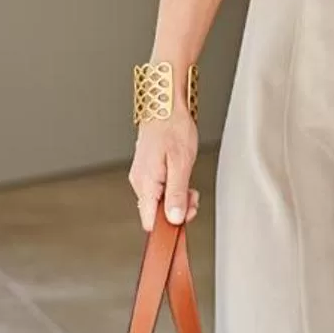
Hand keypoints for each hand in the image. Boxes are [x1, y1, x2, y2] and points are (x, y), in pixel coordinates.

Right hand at [128, 113, 200, 232]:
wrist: (165, 105)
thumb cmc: (173, 128)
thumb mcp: (181, 163)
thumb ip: (177, 193)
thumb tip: (174, 218)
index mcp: (146, 183)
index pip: (150, 221)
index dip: (167, 227)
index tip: (183, 222)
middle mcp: (140, 182)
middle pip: (157, 212)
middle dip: (177, 210)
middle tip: (193, 197)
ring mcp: (143, 176)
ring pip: (160, 201)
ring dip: (177, 198)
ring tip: (190, 185)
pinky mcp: (148, 171)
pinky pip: (160, 189)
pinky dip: (174, 188)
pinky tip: (183, 179)